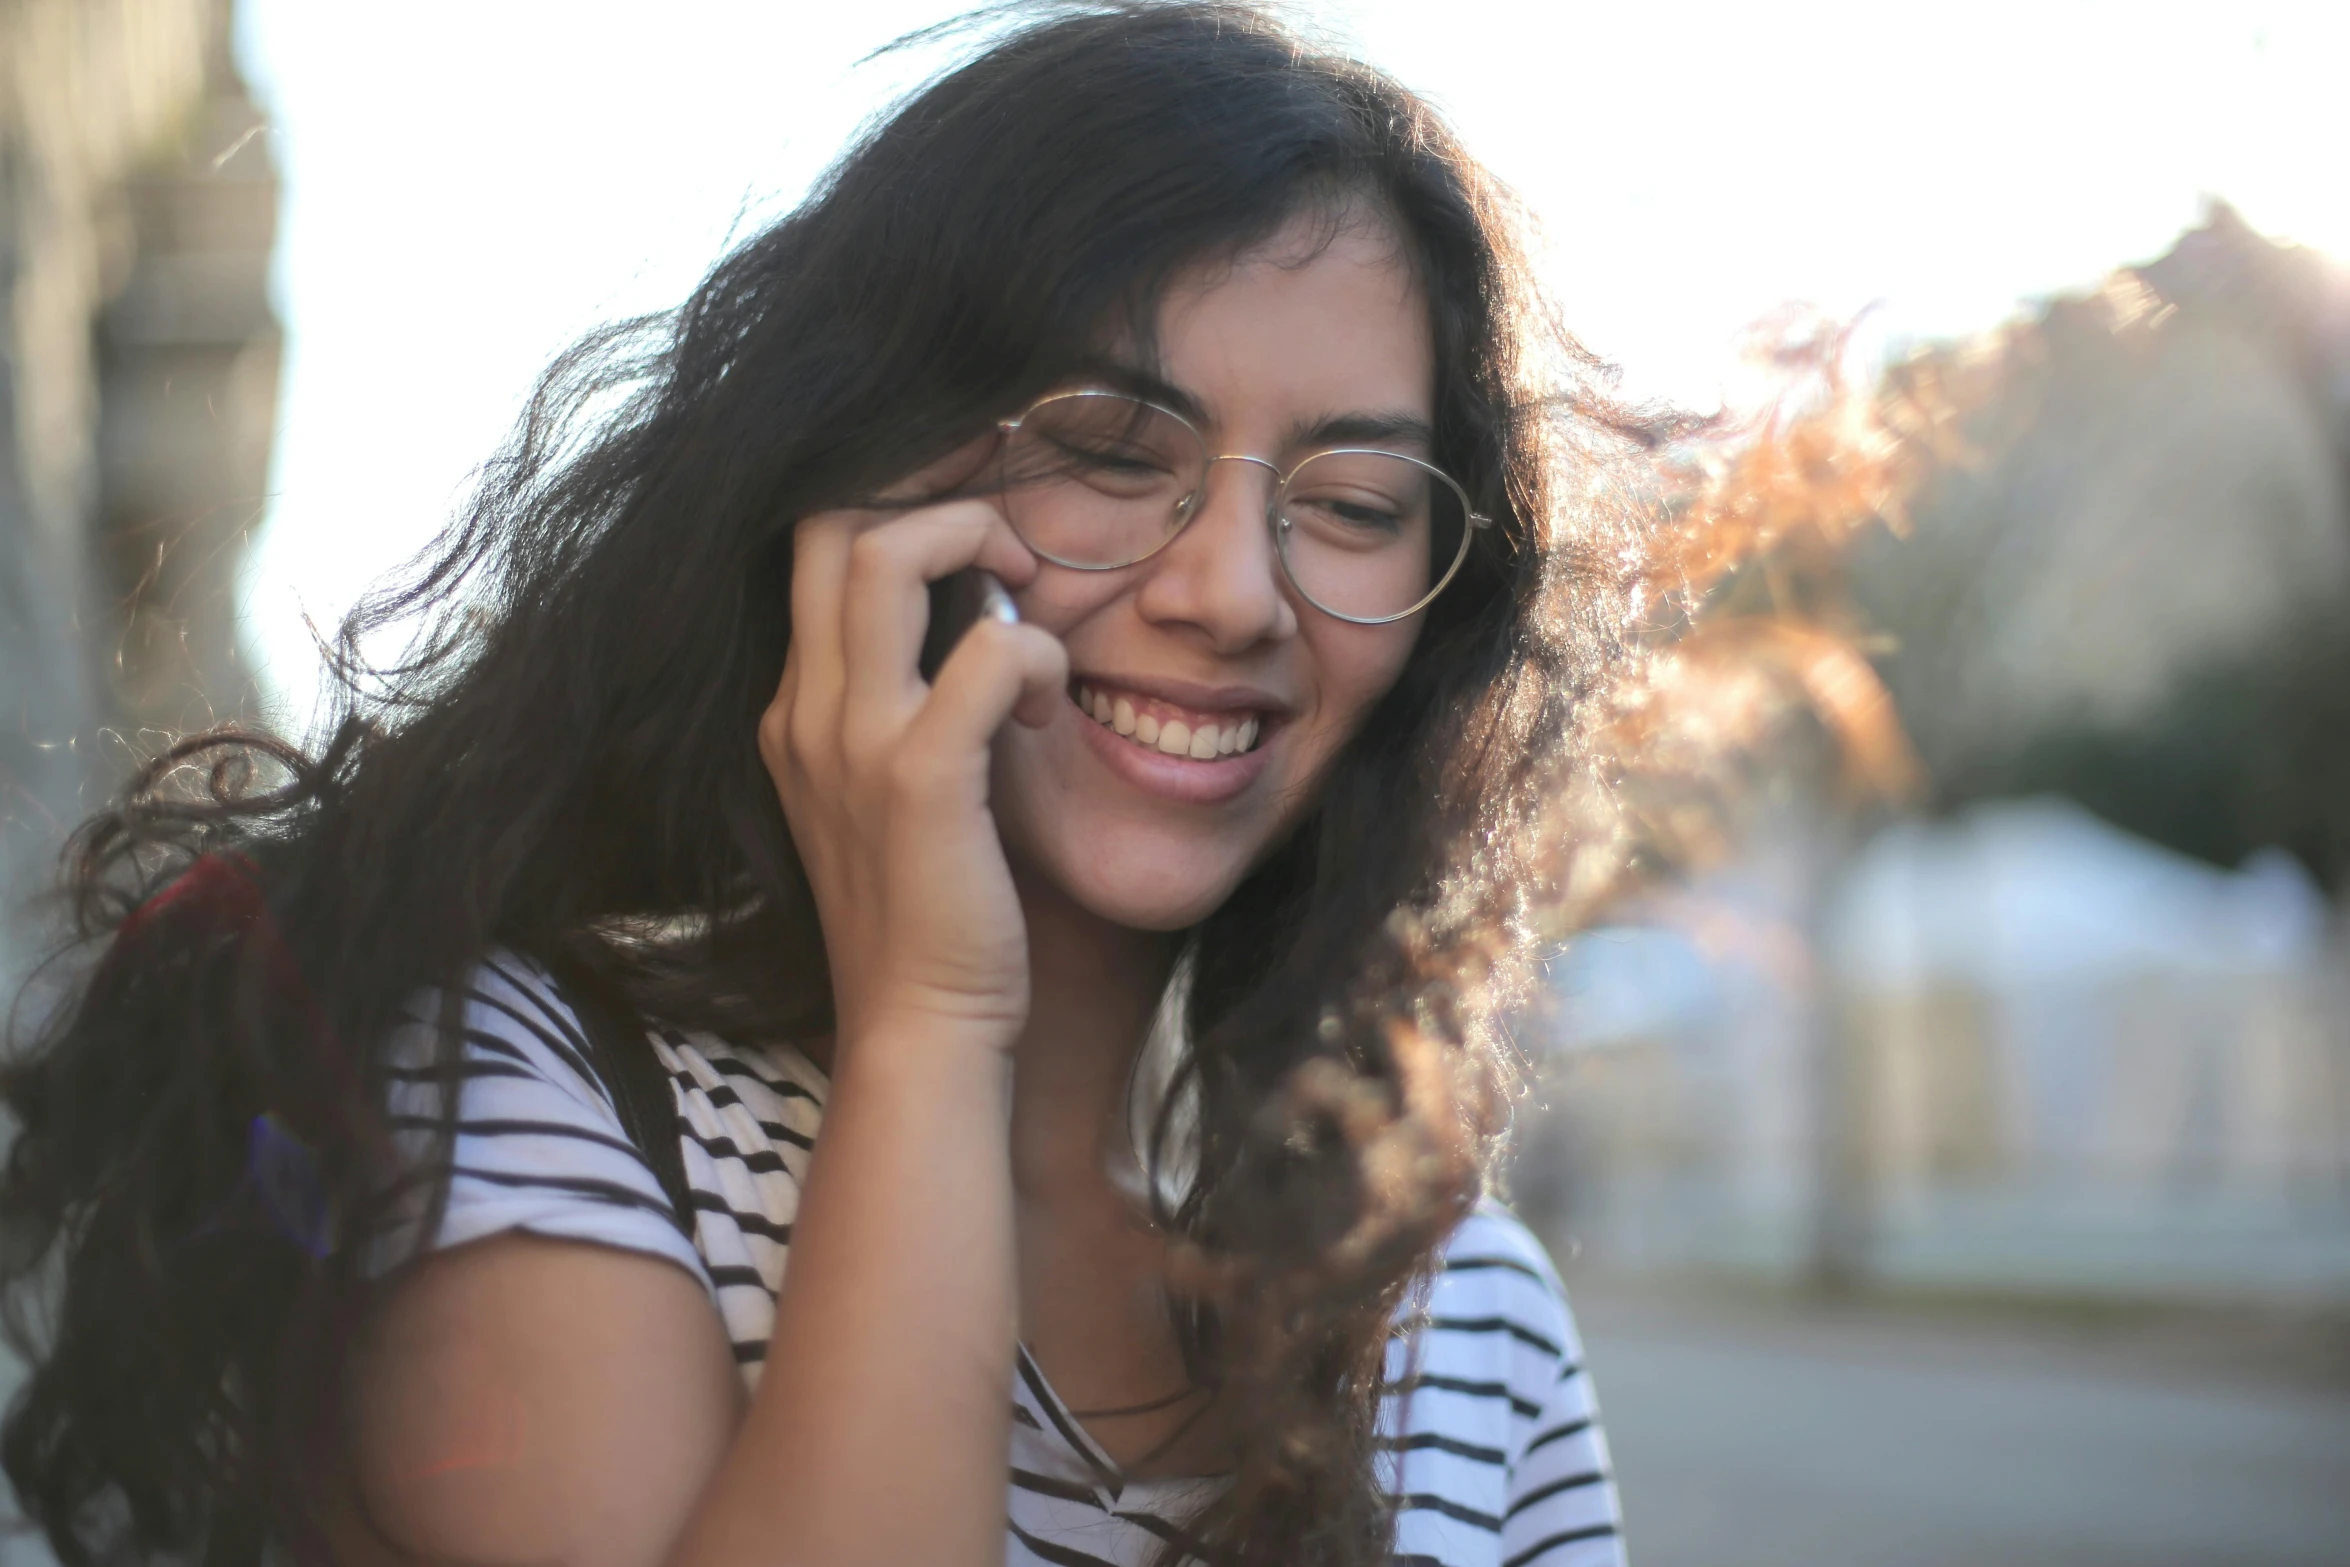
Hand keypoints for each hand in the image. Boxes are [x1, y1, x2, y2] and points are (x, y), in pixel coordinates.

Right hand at [760, 446, 1066, 1052]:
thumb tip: (988, 627)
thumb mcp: (892, 795)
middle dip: (931, 495)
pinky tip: (1046, 704)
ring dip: (974, 544)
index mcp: (797, 711)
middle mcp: (807, 711)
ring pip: (883, 557)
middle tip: (1008, 541)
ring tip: (1027, 599)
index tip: (980, 526)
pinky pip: (984, 654)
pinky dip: (1032, 653)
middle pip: (827, 522)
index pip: (814, 546)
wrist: (918, 1028)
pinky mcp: (920, 780)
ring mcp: (855, 743)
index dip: (899, 506)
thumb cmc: (930, 914)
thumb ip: (914, 710)